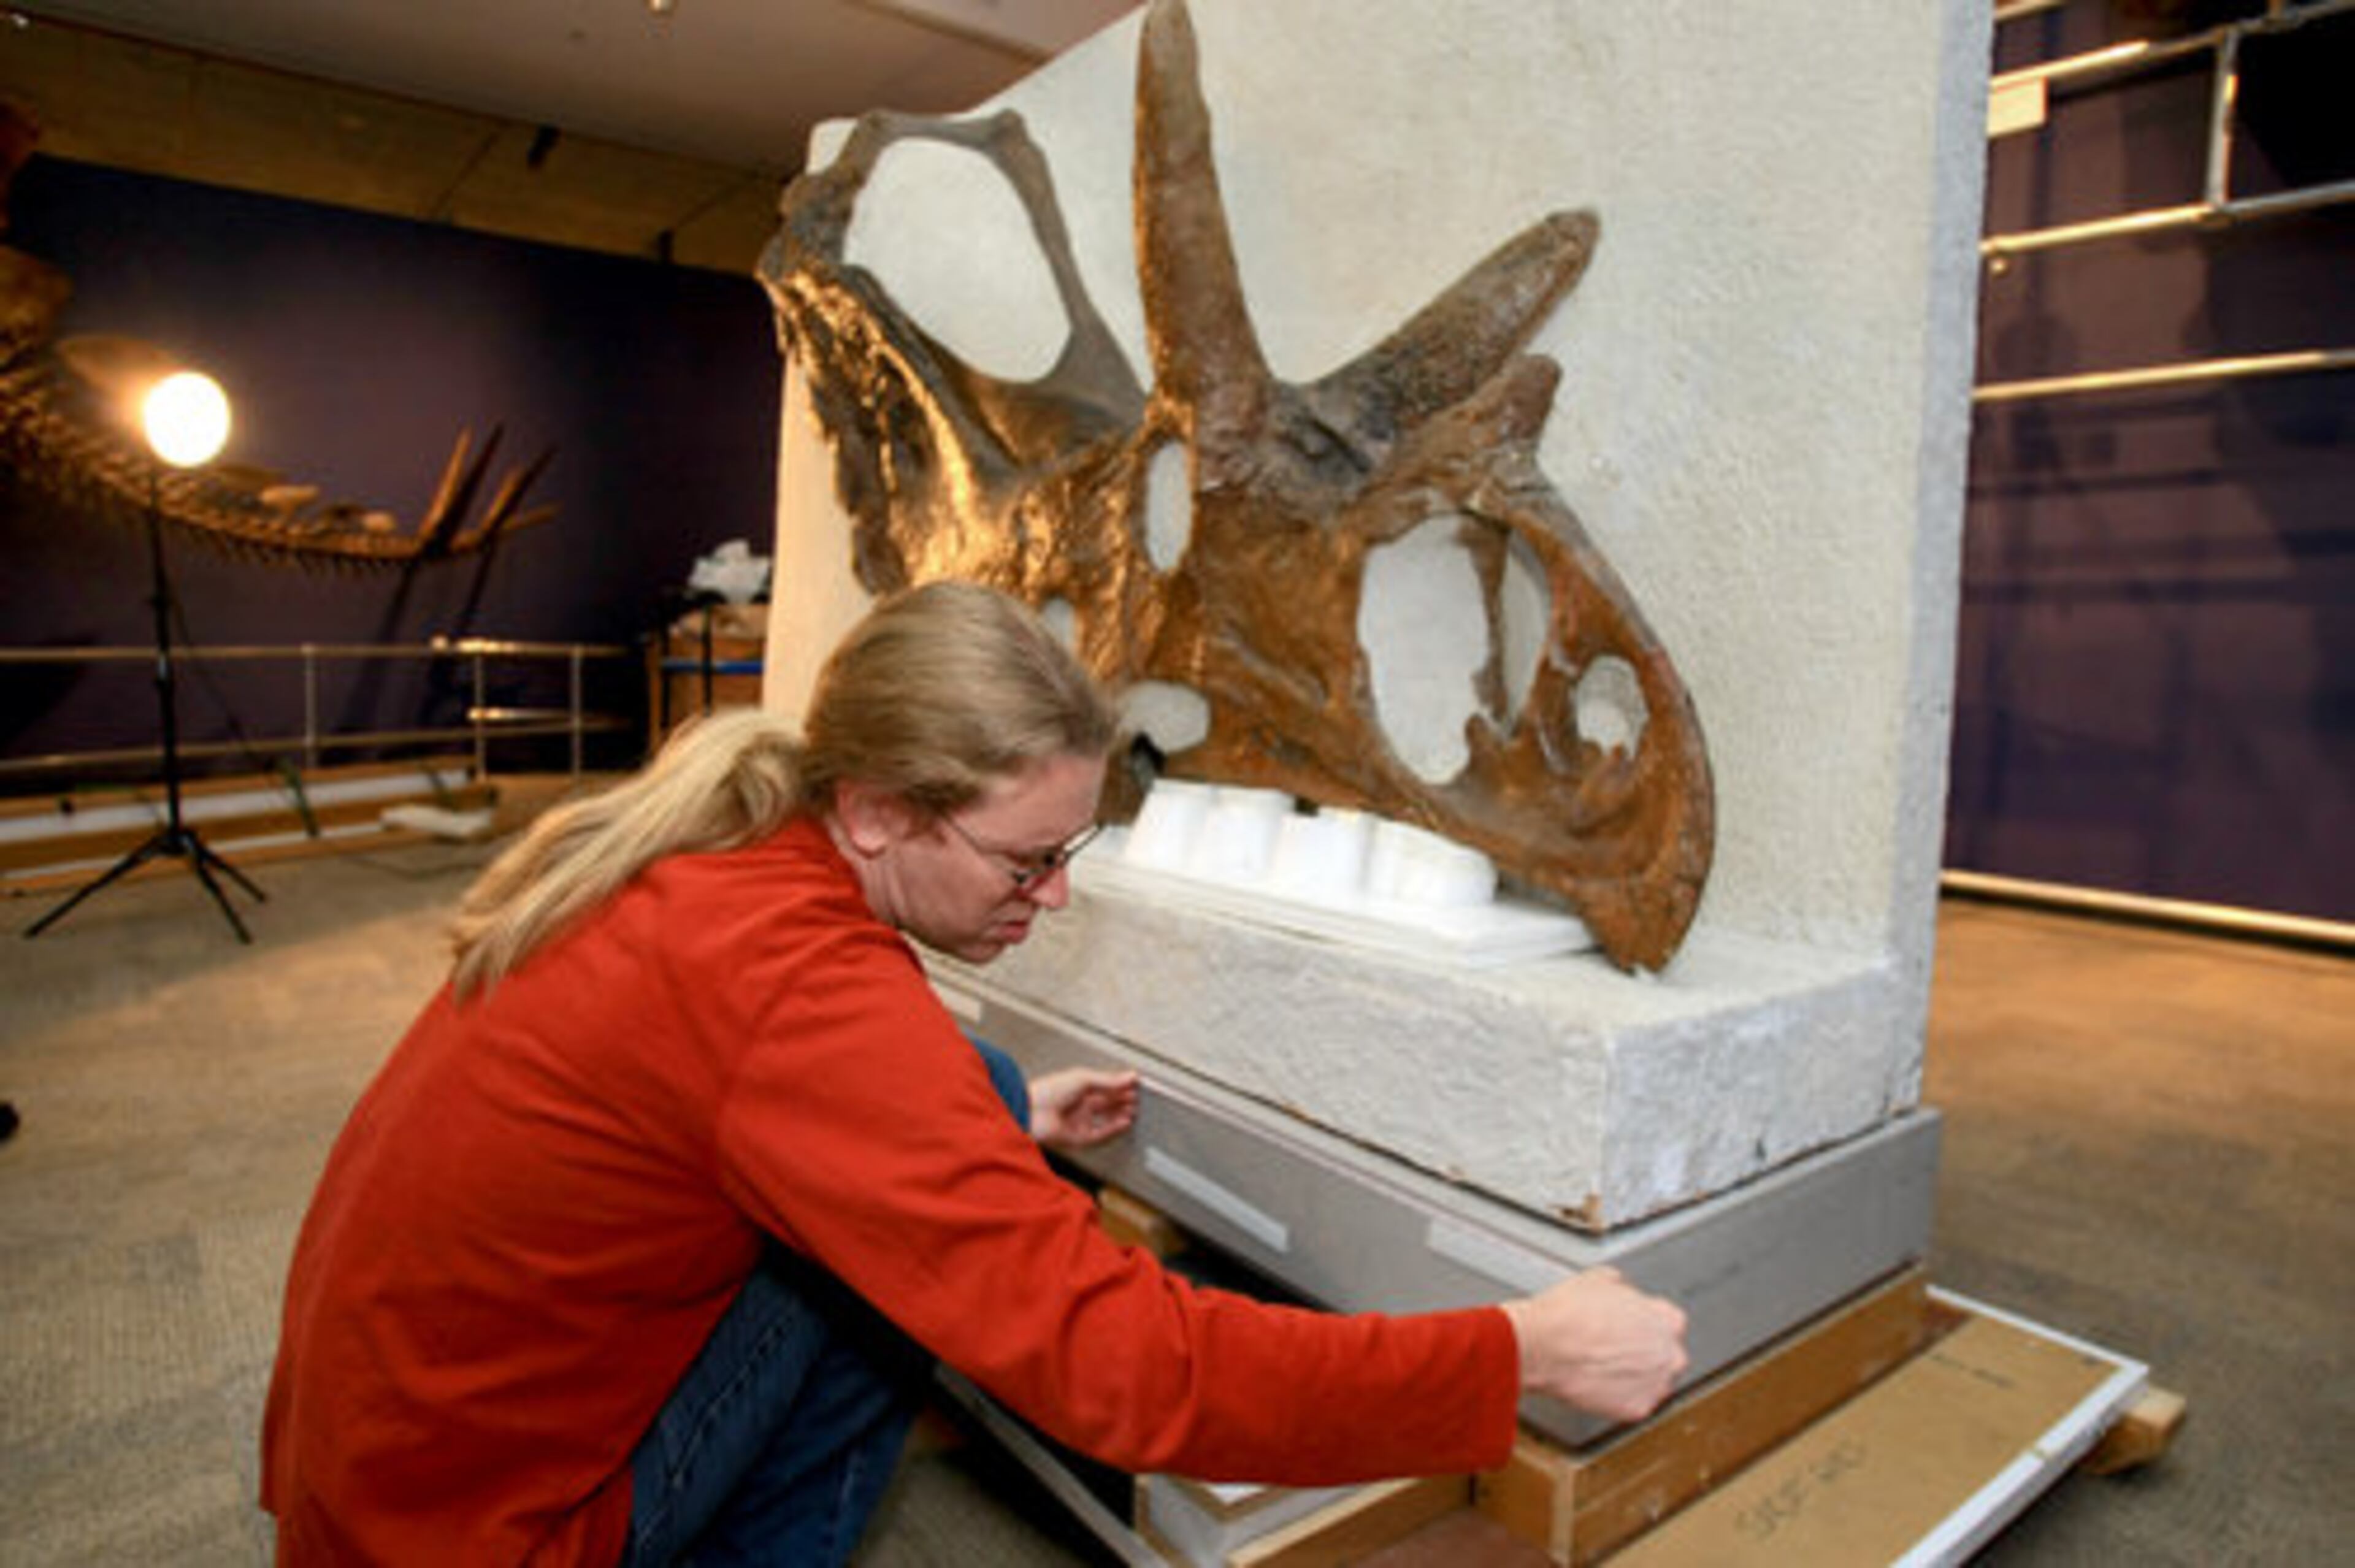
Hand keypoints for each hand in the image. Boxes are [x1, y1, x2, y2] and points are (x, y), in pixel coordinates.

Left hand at [1029, 1068, 1140, 1152]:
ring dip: (1120, 1114)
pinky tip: (1124, 1122)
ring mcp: (1078, 1121)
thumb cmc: (1047, 1091)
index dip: (1119, 1084)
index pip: (1104, 1085)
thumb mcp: (1082, 1078)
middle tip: (1137, 1097)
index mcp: (1076, 1087)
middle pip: (1106, 1102)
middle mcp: (1078, 1104)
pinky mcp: (1078, 1137)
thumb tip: (1128, 1076)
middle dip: (1122, 1099)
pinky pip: (1100, 1133)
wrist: (1031, 1112)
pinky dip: (1114, 1128)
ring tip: (1134, 1109)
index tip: (1134, 1082)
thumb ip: (1107, 1080)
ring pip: (1105, 1118)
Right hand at [1499, 1267, 1688, 1423]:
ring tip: (1604, 1368)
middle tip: (1615, 1349)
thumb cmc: (1567, 1314)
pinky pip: (1634, 1404)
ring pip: (1652, 1383)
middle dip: (1645, 1353)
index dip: (1646, 1324)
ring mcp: (1655, 1385)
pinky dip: (1619, 1398)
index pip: (1670, 1324)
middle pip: (1665, 1355)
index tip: (1631, 1327)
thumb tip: (1620, 1291)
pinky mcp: (1636, 1409)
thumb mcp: (1600, 1279)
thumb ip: (1623, 1289)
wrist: (1545, 1346)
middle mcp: (1668, 1354)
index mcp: (1666, 1320)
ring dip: (1635, 1377)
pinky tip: (1599, 1384)